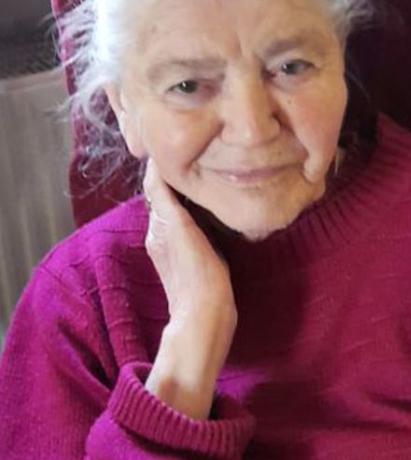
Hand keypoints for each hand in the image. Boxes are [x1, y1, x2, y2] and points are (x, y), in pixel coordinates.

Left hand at [142, 160, 236, 418]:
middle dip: (175, 175)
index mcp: (160, 225)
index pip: (156, 185)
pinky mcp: (189, 257)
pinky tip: (207, 205)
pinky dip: (191, 209)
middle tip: (196, 153)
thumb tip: (155, 171)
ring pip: (175, 209)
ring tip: (204, 172)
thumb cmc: (199, 279)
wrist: (205, 318)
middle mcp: (161, 233)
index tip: (173, 141)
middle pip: (165, 196)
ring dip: (185, 191)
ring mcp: (174, 246)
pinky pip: (185, 223)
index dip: (162, 165)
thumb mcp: (182, 233)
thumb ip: (167, 202)